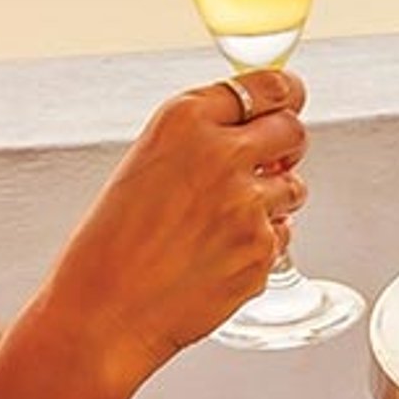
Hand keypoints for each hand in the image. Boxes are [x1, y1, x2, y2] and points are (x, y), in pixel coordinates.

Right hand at [31, 70, 313, 389]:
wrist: (103, 313)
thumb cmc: (110, 246)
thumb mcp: (145, 165)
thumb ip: (199, 142)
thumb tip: (256, 137)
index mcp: (184, 120)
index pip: (267, 85)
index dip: (284, 96)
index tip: (288, 101)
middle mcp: (221, 153)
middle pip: (292, 130)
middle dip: (285, 146)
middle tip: (268, 164)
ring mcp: (247, 204)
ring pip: (295, 187)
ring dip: (273, 200)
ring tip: (223, 224)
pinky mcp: (261, 251)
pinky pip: (282, 236)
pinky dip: (260, 245)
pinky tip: (217, 256)